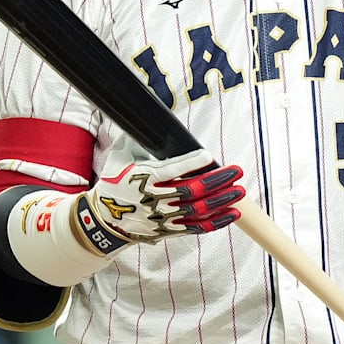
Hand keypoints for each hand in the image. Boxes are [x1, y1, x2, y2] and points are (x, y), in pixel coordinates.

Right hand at [75, 150, 243, 251]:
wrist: (104, 219)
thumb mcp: (120, 155)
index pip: (171, 170)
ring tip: (239, 191)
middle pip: (190, 191)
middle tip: (236, 172)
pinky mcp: (168, 230)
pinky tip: (233, 213)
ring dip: (221, 201)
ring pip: (197, 211)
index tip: (209, 155)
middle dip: (216, 182)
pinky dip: (216, 222)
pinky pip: (196, 228)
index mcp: (143, 178)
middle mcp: (154, 199)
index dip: (191, 163)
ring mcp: (162, 217)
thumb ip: (137, 137)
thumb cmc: (114, 181)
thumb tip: (150, 113)